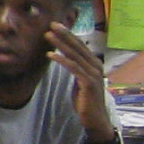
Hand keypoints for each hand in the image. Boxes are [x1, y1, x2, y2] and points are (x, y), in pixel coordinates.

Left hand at [45, 23, 115, 143]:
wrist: (95, 119)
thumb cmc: (86, 101)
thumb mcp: (80, 81)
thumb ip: (77, 69)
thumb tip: (68, 59)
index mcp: (94, 64)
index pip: (80, 45)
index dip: (68, 35)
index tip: (56, 25)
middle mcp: (96, 66)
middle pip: (78, 46)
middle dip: (64, 34)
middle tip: (51, 24)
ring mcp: (94, 74)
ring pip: (75, 55)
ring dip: (60, 44)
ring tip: (48, 35)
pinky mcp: (88, 83)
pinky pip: (73, 68)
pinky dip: (61, 60)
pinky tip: (50, 54)